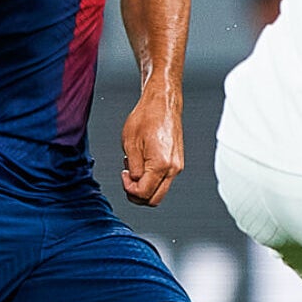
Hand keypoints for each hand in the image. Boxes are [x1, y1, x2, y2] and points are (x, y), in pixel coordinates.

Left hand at [120, 91, 183, 206]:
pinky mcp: (177, 162)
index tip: (123, 176)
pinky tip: (143, 162)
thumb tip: (134, 182)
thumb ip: (133, 169)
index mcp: (161, 164)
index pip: (144, 193)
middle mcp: (173, 168)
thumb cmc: (147, 117)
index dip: (129, 189)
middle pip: (155, 199)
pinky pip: (164, 179)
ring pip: (160, 190)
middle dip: (138, 194)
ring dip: (145, 186)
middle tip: (127, 180)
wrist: (163, 103)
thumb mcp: (130, 144)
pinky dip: (151, 178)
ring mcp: (177, 166)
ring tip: (135, 166)